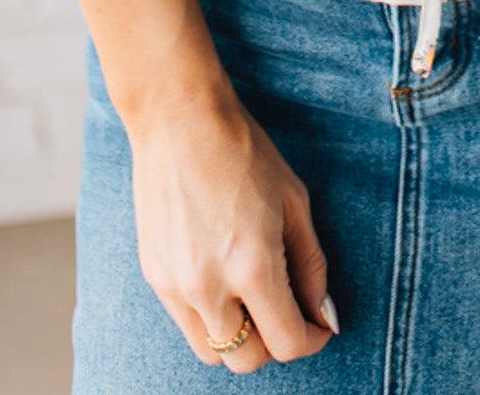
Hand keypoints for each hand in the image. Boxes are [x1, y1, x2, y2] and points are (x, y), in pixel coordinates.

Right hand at [125, 89, 337, 372]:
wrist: (178, 119)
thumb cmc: (243, 150)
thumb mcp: (293, 201)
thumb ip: (312, 265)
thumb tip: (324, 315)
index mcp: (252, 266)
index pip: (286, 343)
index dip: (312, 340)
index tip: (318, 325)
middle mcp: (210, 286)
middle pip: (247, 360)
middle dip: (274, 343)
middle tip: (286, 308)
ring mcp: (175, 285)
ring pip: (213, 352)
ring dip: (239, 338)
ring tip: (252, 297)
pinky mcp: (155, 276)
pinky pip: (187, 324)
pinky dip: (210, 317)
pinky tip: (222, 277)